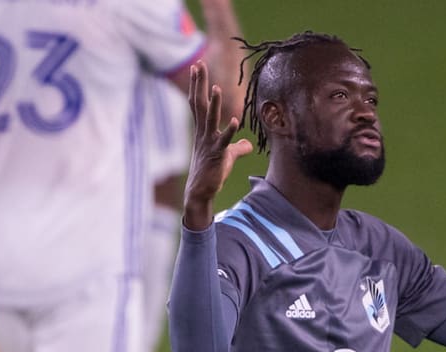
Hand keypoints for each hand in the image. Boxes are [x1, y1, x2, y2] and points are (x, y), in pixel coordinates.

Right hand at [183, 60, 251, 229]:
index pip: (198, 103)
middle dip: (200, 85)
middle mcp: (203, 133)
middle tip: (199, 65)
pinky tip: (235, 120)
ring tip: (217, 87)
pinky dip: (230, 131)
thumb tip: (248, 145)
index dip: (198, 85)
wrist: (201, 191)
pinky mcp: (217, 155)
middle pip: (200, 104)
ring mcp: (208, 143)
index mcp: (203, 130)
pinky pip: (224, 141)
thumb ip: (237, 147)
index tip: (197, 67)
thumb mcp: (227, 156)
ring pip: (210, 119)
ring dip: (214, 104)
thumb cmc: (213, 172)